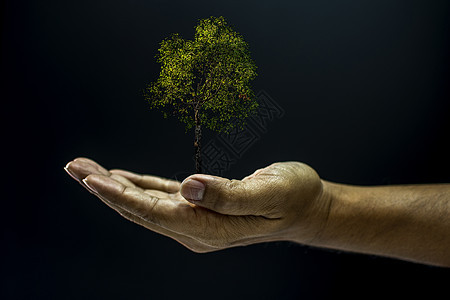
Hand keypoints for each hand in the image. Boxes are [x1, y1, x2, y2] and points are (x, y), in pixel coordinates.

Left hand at [64, 158, 328, 251]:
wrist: (306, 209)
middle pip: (140, 209)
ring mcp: (195, 220)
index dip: (120, 196)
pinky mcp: (199, 207)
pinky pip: (161, 197)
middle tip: (74, 167)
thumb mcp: (268, 193)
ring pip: (146, 202)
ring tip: (86, 169)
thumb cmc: (293, 198)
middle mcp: (195, 228)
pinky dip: (138, 186)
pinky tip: (121, 178)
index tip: (90, 178)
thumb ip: (228, 195)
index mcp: (208, 228)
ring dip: (115, 186)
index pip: (154, 212)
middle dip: (105, 188)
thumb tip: (188, 187)